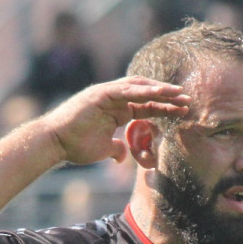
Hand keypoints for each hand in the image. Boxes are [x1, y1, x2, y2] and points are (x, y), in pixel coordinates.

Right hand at [42, 77, 189, 165]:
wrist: (55, 144)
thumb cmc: (75, 146)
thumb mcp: (103, 150)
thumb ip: (115, 149)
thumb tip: (121, 156)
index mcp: (117, 111)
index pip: (147, 107)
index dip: (165, 108)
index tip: (183, 111)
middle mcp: (114, 99)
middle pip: (146, 94)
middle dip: (167, 96)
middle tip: (187, 99)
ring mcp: (107, 94)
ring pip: (138, 88)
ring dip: (159, 89)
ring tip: (178, 92)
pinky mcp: (100, 94)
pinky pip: (125, 89)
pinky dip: (142, 90)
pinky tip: (158, 91)